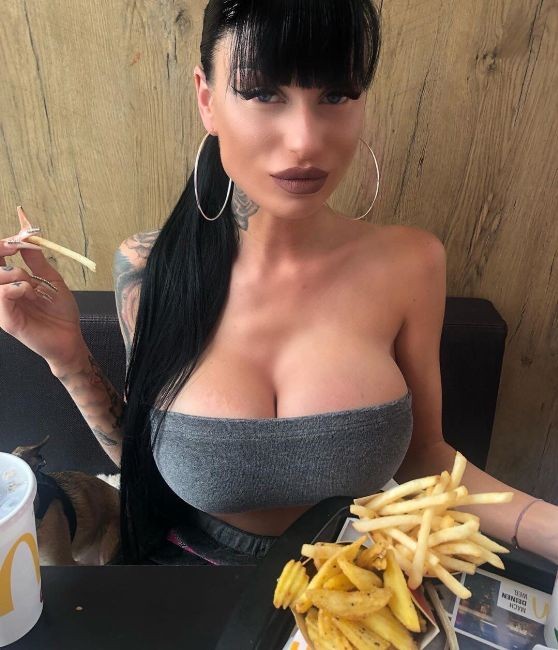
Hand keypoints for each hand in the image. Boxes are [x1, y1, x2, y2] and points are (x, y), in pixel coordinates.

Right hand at [0, 239, 85, 371]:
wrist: (70, 336)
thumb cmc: (60, 311)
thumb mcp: (50, 279)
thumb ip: (36, 260)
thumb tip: (26, 235)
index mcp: (10, 283)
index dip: (1, 245)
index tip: (16, 239)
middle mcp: (2, 294)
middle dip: (0, 251)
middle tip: (15, 248)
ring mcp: (3, 307)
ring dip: (15, 273)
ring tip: (32, 285)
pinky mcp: (7, 320)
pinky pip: (2, 295)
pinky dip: (16, 288)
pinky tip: (29, 292)